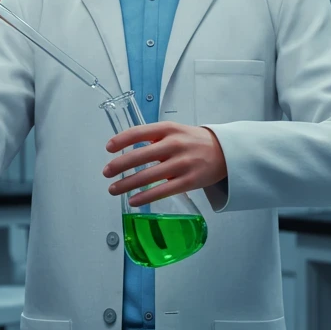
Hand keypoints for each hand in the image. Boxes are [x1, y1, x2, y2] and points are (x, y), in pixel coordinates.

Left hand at [102, 122, 227, 207]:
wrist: (225, 152)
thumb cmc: (193, 142)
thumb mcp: (175, 131)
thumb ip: (153, 138)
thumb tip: (125, 151)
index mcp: (168, 129)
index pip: (139, 132)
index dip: (121, 140)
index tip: (108, 148)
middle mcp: (174, 145)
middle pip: (140, 156)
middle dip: (119, 165)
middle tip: (106, 173)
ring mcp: (182, 164)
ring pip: (148, 176)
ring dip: (127, 184)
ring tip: (113, 189)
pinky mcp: (188, 182)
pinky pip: (162, 191)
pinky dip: (145, 197)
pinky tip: (133, 201)